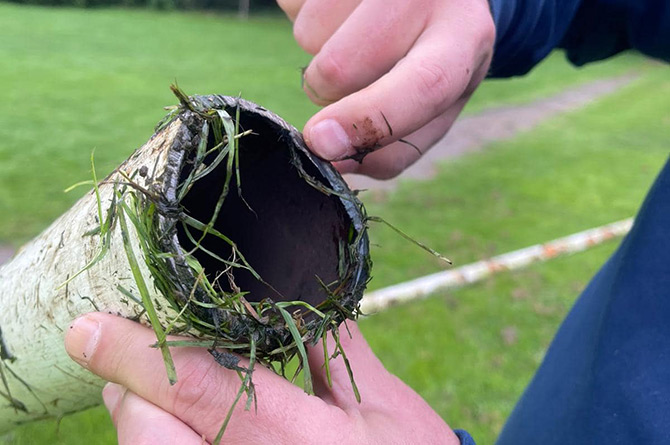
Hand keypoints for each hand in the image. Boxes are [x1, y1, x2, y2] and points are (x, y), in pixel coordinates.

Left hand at [65, 313, 458, 443]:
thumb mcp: (384, 404)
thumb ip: (336, 349)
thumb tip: (296, 299)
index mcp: (299, 440)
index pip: (200, 389)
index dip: (139, 355)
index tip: (89, 329)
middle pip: (151, 436)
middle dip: (132, 391)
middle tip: (136, 358)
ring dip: (142, 420)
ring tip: (154, 392)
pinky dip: (163, 442)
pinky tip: (185, 426)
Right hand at [277, 0, 494, 178]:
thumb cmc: (438, 57)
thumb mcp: (439, 106)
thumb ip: (396, 148)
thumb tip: (334, 163)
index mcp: (464, 37)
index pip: (424, 82)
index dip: (368, 118)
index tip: (322, 143)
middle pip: (340, 66)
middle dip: (330, 94)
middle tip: (357, 80)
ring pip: (308, 36)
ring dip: (319, 54)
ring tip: (359, 37)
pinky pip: (293, 6)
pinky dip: (310, 21)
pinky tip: (345, 14)